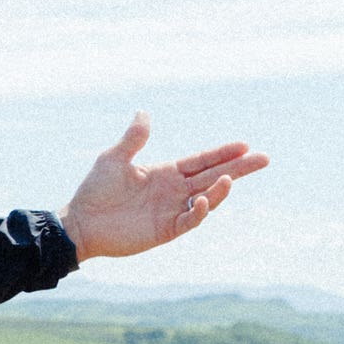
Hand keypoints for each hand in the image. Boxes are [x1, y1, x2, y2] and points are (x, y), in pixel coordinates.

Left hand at [59, 113, 268, 260]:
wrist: (80, 223)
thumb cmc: (95, 191)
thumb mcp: (114, 158)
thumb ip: (133, 139)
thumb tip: (144, 112)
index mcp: (165, 173)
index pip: (201, 160)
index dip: (222, 153)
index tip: (244, 144)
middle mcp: (174, 191)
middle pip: (213, 177)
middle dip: (238, 168)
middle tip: (263, 158)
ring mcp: (171, 211)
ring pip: (206, 199)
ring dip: (220, 190)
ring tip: (231, 179)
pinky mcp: (165, 231)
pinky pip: (188, 220)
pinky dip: (198, 211)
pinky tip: (203, 200)